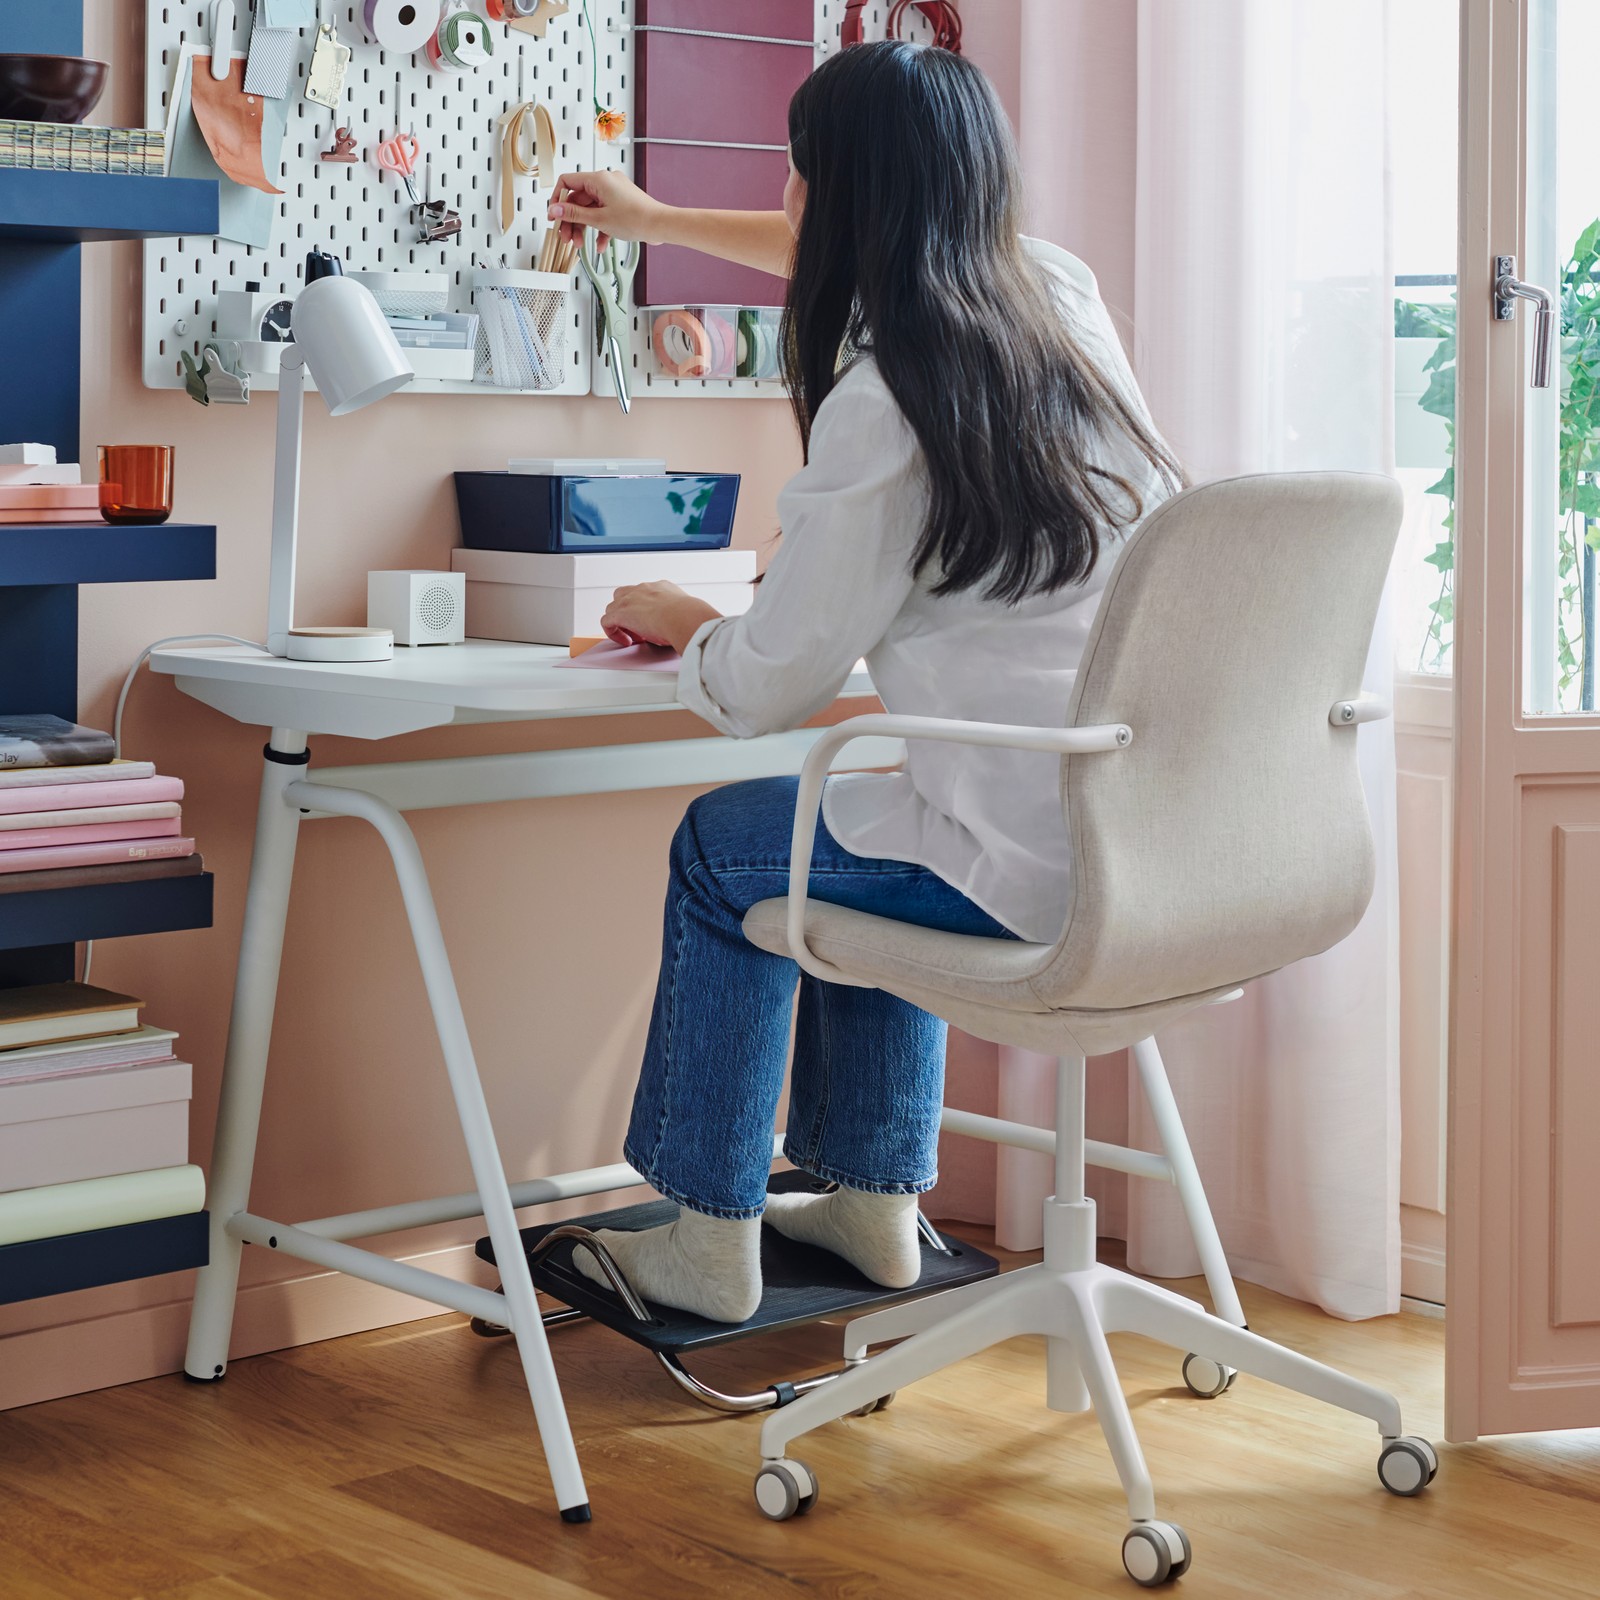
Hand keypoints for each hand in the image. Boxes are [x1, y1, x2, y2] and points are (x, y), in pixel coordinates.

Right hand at [549, 170, 671, 254]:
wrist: (660, 225)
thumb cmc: (636, 218)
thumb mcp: (598, 219)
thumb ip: (574, 214)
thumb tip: (555, 210)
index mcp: (598, 179)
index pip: (567, 182)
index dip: (557, 200)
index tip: (554, 216)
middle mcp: (605, 182)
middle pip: (578, 200)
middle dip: (571, 221)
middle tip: (566, 237)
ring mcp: (614, 193)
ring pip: (590, 209)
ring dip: (583, 228)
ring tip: (580, 244)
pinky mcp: (620, 204)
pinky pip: (603, 214)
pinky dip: (599, 229)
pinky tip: (601, 245)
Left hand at [601, 581, 721, 653]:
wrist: (683, 616)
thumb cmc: (690, 617)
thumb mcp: (688, 612)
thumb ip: (685, 616)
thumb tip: (693, 627)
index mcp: (662, 587)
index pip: (645, 593)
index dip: (645, 610)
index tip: (651, 623)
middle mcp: (644, 589)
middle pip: (624, 595)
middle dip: (628, 611)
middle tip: (639, 629)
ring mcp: (630, 599)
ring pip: (613, 607)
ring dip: (620, 622)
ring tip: (632, 637)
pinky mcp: (620, 613)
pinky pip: (607, 621)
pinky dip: (612, 632)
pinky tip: (624, 642)